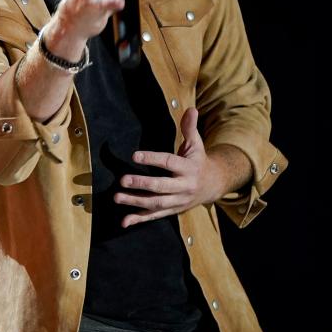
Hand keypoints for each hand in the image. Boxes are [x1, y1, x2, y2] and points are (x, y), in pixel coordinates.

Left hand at [115, 108, 223, 226]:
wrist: (214, 185)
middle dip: (142, 184)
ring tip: (117, 197)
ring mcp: (178, 201)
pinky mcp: (172, 210)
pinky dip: (139, 219)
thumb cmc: (198, 161)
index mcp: (189, 168)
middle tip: (122, 180)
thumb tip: (191, 109)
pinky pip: (154, 216)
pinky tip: (124, 222)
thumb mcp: (196, 145)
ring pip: (156, 204)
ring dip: (136, 202)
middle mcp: (184, 186)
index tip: (134, 156)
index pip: (169, 162)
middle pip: (162, 186)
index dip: (152, 159)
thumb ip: (190, 128)